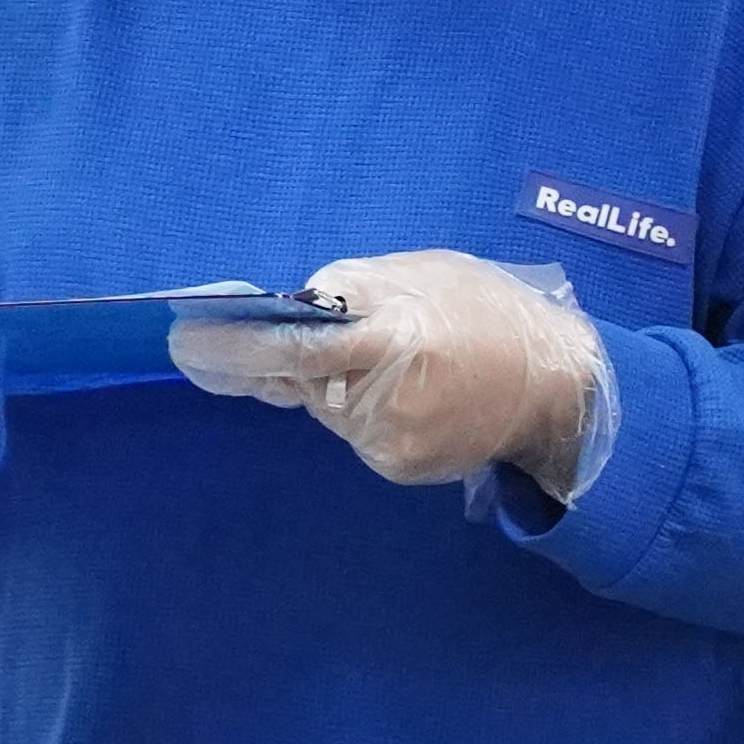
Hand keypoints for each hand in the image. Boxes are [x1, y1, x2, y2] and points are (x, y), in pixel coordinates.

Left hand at [173, 250, 604, 491]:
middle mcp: (387, 397)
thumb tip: (288, 308)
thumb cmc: (488, 313)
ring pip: (326, 409)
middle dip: (289, 361)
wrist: (559, 385)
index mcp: (395, 336)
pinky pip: (354, 434)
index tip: (184, 341)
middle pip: (301, 380)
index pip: (296, 347)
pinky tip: (410, 397)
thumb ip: (352, 289)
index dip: (235, 346)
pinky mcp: (398, 467)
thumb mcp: (420, 276)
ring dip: (336, 384)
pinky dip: (363, 411)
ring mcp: (391, 439)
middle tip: (301, 342)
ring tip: (399, 364)